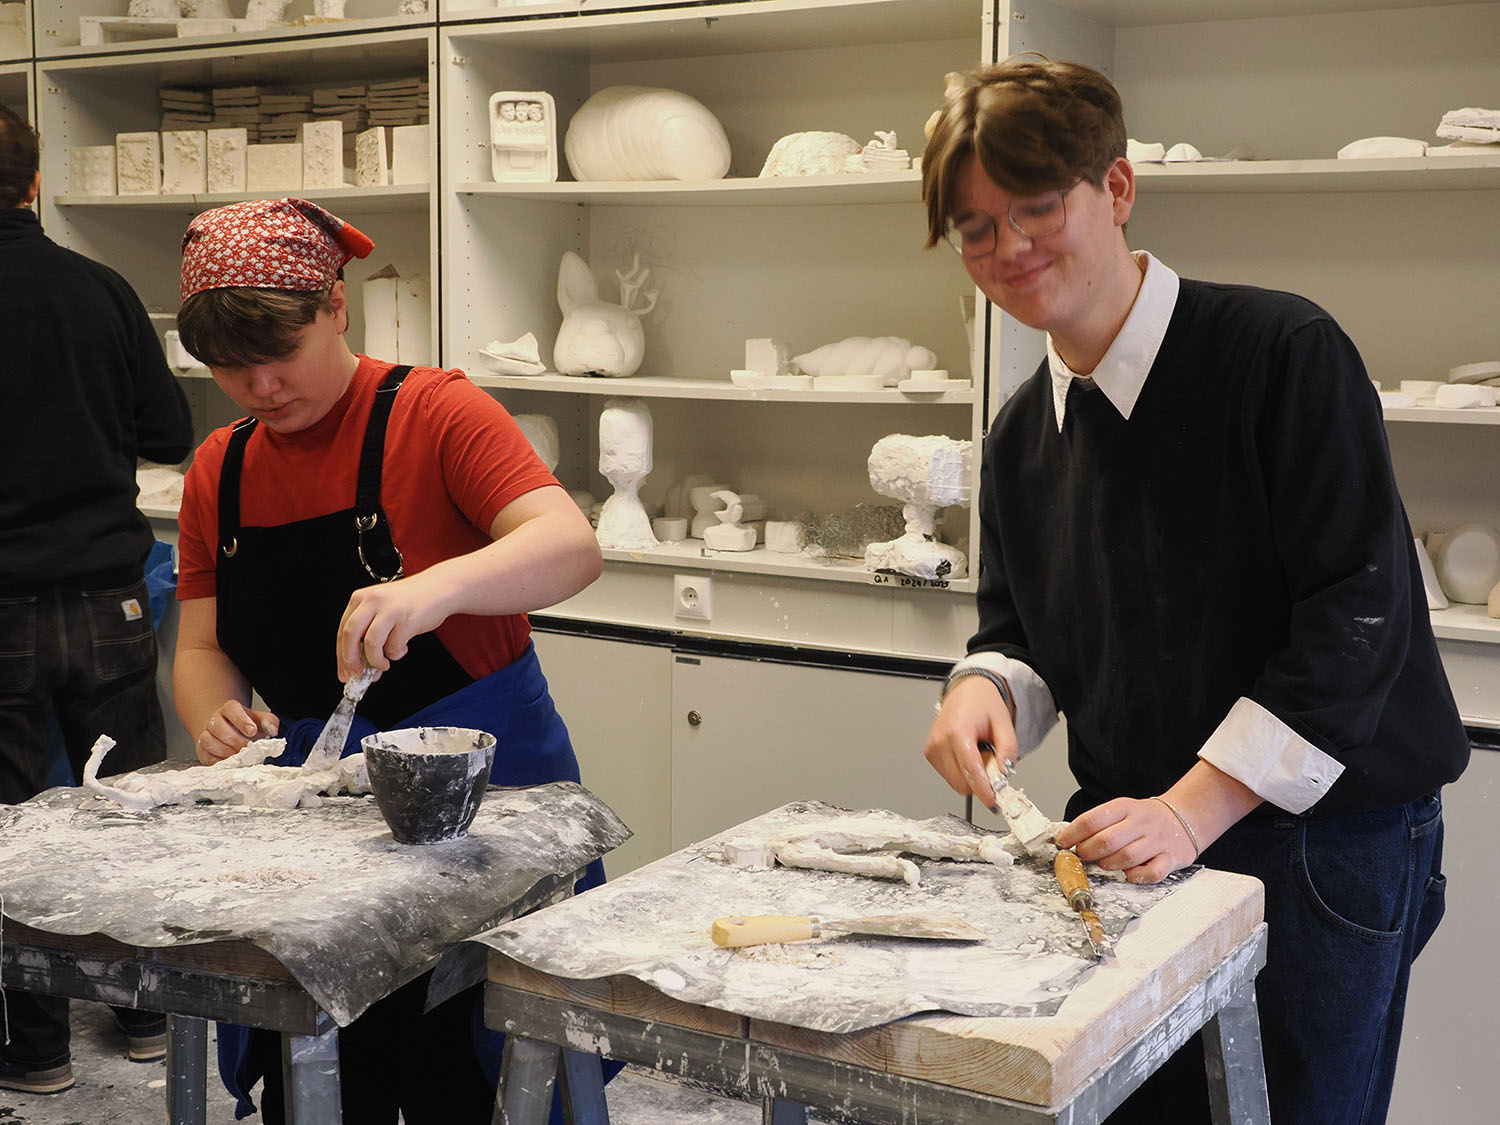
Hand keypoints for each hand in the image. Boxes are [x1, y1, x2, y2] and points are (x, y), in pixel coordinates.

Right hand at [196, 702, 277, 764]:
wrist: (231, 733)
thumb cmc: (248, 727)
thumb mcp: (261, 721)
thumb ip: (269, 722)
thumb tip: (273, 730)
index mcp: (230, 709)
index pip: (231, 709)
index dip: (241, 720)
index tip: (253, 731)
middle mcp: (215, 719)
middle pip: (217, 726)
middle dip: (235, 739)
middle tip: (247, 748)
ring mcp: (206, 734)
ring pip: (208, 740)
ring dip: (226, 751)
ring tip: (240, 756)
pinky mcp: (202, 750)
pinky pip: (206, 755)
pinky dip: (219, 761)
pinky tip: (231, 762)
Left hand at [336, 571, 452, 680]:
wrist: (439, 588)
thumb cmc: (411, 601)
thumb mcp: (381, 608)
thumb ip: (368, 631)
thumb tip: (360, 664)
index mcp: (361, 598)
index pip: (342, 631)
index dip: (342, 656)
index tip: (345, 672)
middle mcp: (372, 601)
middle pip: (350, 636)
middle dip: (352, 661)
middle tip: (358, 674)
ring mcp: (390, 610)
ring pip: (371, 644)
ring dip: (376, 660)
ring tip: (384, 664)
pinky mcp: (407, 620)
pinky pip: (394, 646)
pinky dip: (396, 654)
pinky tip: (402, 648)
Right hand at [923, 676, 1017, 811]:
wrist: (967, 690)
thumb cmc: (983, 702)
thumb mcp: (1004, 723)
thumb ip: (1008, 750)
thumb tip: (1005, 773)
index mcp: (958, 732)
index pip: (970, 771)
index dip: (983, 790)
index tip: (993, 802)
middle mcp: (940, 741)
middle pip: (962, 782)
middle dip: (980, 782)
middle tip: (991, 762)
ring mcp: (932, 748)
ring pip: (955, 782)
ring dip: (971, 777)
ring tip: (978, 753)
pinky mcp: (930, 753)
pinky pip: (949, 776)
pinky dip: (962, 772)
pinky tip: (967, 754)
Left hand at [1055, 797, 1195, 883]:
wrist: (1184, 817)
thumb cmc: (1144, 819)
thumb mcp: (1122, 811)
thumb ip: (1099, 824)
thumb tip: (1068, 840)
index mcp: (1124, 807)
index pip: (1091, 820)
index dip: (1072, 834)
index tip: (1061, 843)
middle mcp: (1140, 823)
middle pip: (1106, 840)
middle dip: (1087, 852)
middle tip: (1082, 856)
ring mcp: (1157, 841)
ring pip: (1127, 857)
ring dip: (1109, 864)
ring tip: (1104, 864)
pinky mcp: (1171, 858)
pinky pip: (1152, 872)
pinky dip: (1137, 876)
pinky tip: (1129, 874)